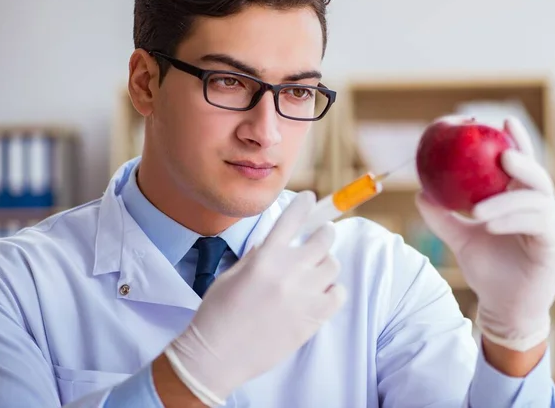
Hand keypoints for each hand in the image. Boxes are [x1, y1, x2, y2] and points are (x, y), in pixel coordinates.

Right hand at [164, 191, 345, 405]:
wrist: (217, 356)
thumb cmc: (217, 313)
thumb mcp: (231, 274)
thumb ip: (256, 255)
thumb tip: (271, 244)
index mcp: (265, 257)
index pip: (292, 218)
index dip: (304, 204)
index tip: (311, 198)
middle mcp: (288, 271)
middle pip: (324, 238)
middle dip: (323, 233)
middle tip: (320, 236)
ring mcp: (303, 295)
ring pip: (333, 265)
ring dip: (325, 263)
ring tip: (315, 270)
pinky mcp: (313, 319)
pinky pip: (338, 294)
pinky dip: (332, 290)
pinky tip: (320, 293)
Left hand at [415, 116, 554, 351]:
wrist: (501, 306)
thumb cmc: (487, 269)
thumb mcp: (459, 238)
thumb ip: (443, 215)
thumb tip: (420, 192)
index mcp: (520, 200)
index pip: (522, 165)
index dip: (517, 140)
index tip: (502, 120)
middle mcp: (539, 209)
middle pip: (536, 176)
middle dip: (522, 161)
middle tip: (502, 154)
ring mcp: (550, 226)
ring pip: (536, 201)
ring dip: (507, 201)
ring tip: (478, 209)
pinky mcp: (554, 245)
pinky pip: (538, 225)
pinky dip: (514, 220)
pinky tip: (491, 224)